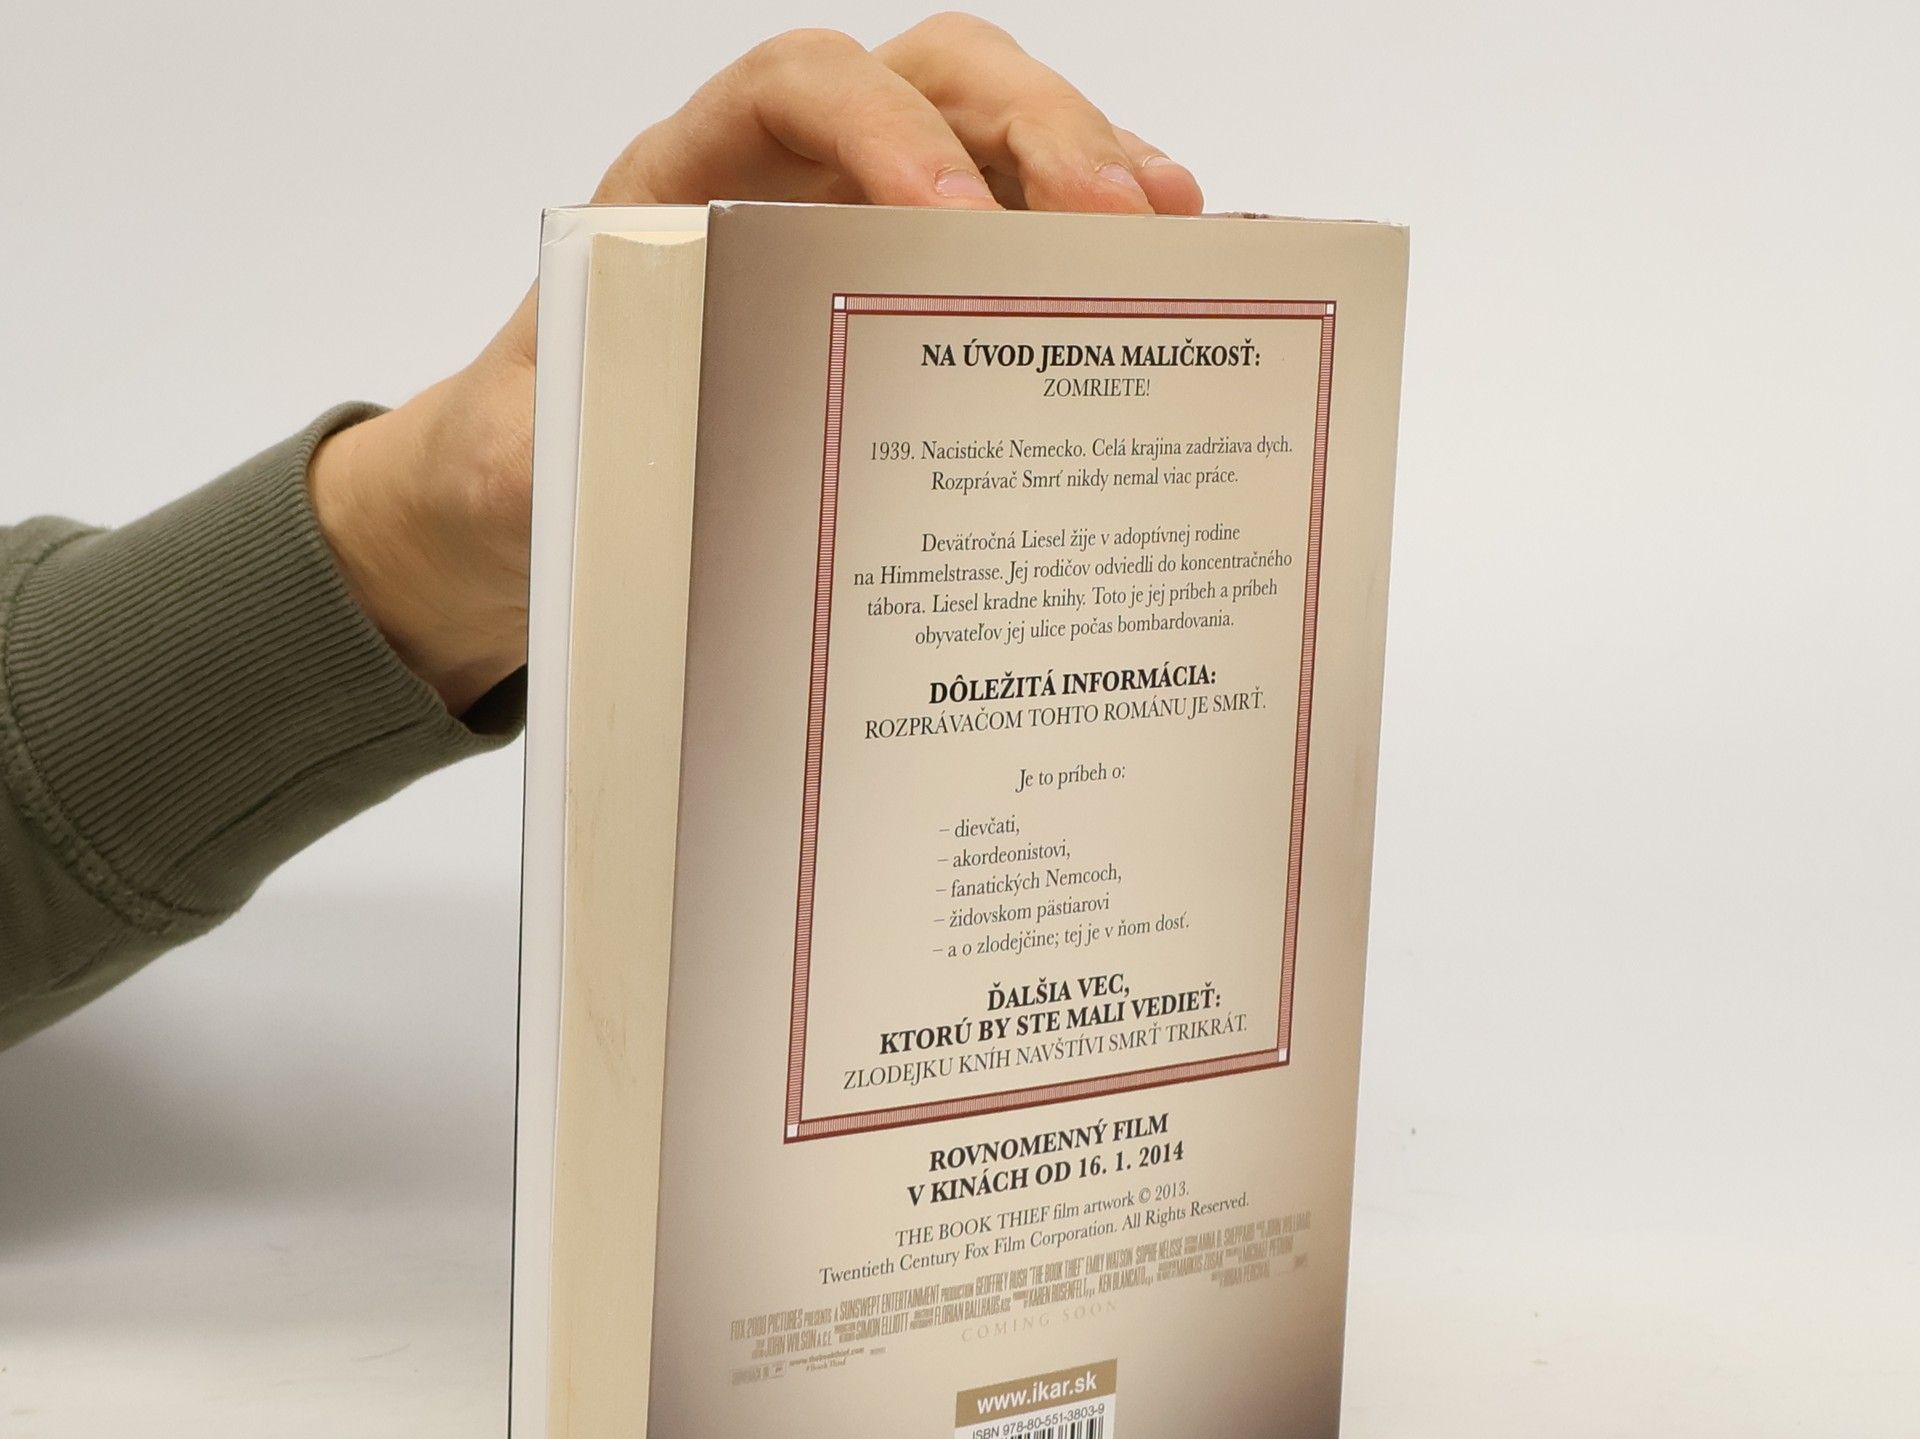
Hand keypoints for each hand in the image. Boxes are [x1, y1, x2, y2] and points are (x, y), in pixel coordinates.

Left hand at [310, 13, 1203, 717]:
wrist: (543, 501)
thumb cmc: (536, 456)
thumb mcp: (509, 459)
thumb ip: (531, 446)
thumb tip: (581, 458)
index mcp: (688, 184)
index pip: (797, 89)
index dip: (881, 126)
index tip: (945, 218)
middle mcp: (795, 183)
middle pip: (937, 86)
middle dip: (1038, 133)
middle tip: (1122, 225)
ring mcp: (869, 232)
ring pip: (1000, 143)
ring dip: (1094, 173)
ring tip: (1175, 239)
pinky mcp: (922, 299)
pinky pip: (1023, 239)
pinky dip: (1093, 249)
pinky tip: (1168, 280)